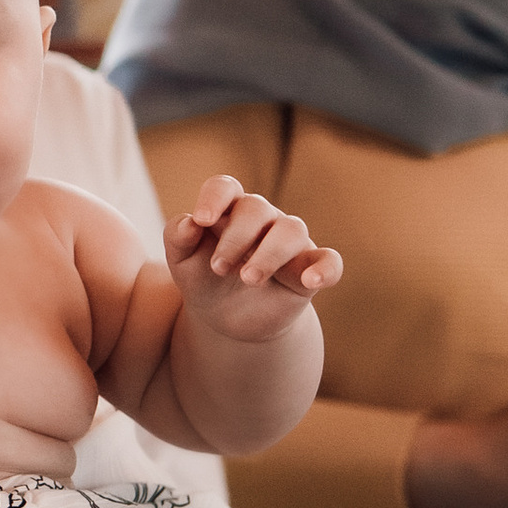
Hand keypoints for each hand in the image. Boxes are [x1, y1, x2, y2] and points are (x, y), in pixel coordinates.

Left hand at [167, 175, 340, 338]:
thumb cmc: (204, 280)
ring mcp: (289, 243)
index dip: (215, 197)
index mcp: (228, 210)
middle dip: (236, 237)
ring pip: (292, 229)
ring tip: (248, 279)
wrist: (228, 320)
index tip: (203, 220)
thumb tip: (190, 222)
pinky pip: (330, 261)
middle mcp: (263, 220)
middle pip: (257, 208)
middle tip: (219, 269)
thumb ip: (177, 237)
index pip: (225, 187)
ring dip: (269, 253)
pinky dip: (325, 269)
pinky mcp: (309, 270)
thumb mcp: (182, 263)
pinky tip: (310, 281)